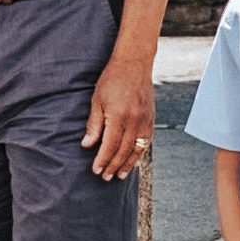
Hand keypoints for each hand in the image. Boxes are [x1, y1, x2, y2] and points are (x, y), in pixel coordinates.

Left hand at [81, 56, 153, 179]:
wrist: (134, 63)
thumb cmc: (112, 80)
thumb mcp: (97, 100)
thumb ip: (94, 124)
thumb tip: (87, 145)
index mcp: (119, 116)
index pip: (110, 145)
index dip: (103, 159)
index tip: (96, 170)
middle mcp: (134, 120)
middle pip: (124, 150)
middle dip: (114, 165)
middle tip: (106, 177)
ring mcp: (145, 120)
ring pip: (137, 149)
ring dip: (128, 164)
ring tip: (120, 175)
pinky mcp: (151, 118)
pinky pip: (146, 141)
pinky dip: (140, 153)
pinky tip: (133, 160)